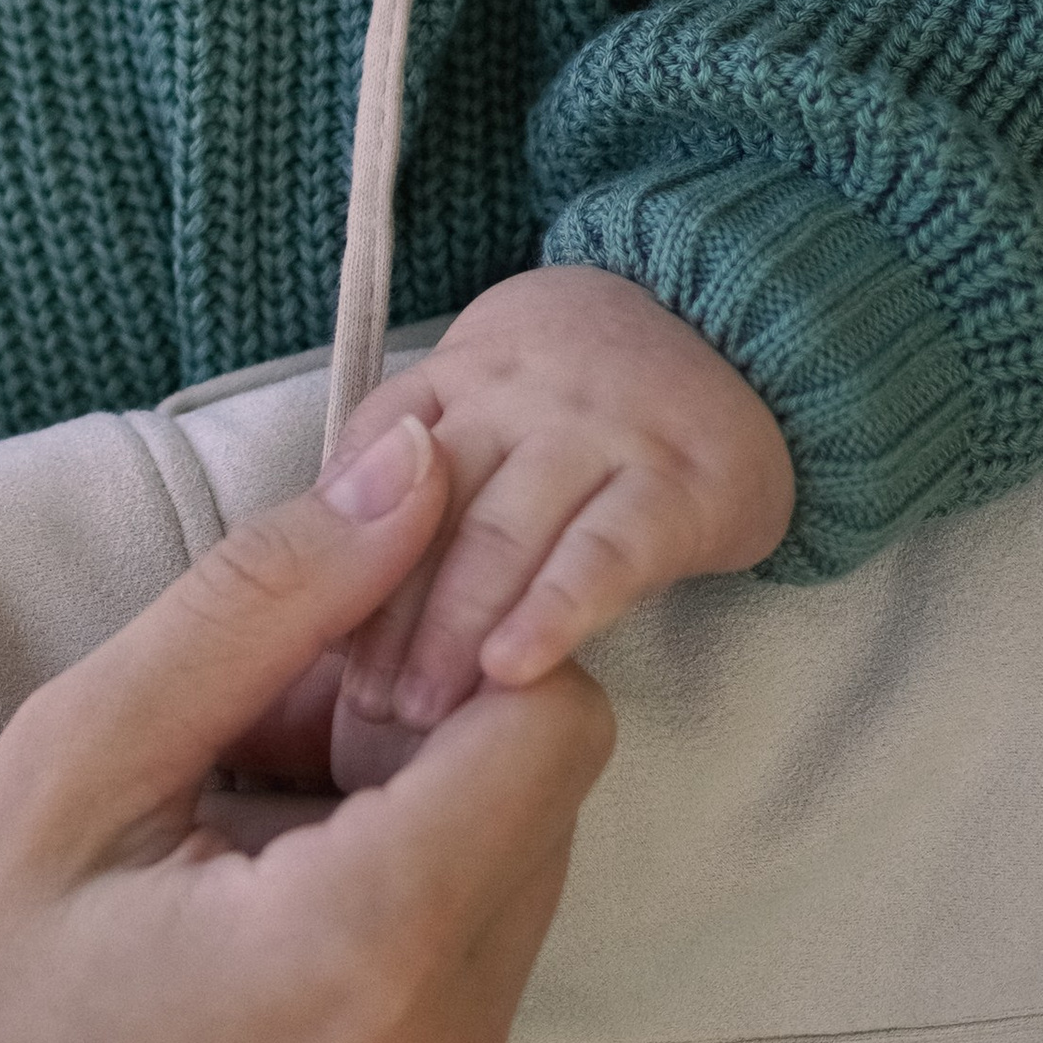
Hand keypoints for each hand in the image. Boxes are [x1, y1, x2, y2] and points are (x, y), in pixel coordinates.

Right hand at [0, 418, 613, 1042]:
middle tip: (234, 745)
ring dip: (402, 825)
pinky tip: (238, 937)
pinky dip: (387, 927)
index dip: (447, 647)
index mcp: (358, 961)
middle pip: (538, 802)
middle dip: (414, 730)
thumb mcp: (68, 763)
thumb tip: (414, 473)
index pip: (552, 719)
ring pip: (510, 888)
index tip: (312, 660)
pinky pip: (470, 995)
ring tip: (218, 846)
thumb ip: (262, 602)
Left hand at [331, 267, 795, 751]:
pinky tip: (517, 669)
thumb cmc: (576, 398)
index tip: (312, 646)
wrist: (731, 326)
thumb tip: (312, 580)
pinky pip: (606, 553)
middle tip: (358, 704)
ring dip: (452, 629)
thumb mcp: (479, 404)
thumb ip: (402, 474)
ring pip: (502, 533)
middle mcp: (515, 396)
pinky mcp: (680, 484)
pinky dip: (556, 611)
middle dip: (385, 615)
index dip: (333, 561)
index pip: (370, 472)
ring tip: (420, 715)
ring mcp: (598, 433)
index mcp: (453, 383)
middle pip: (426, 510)